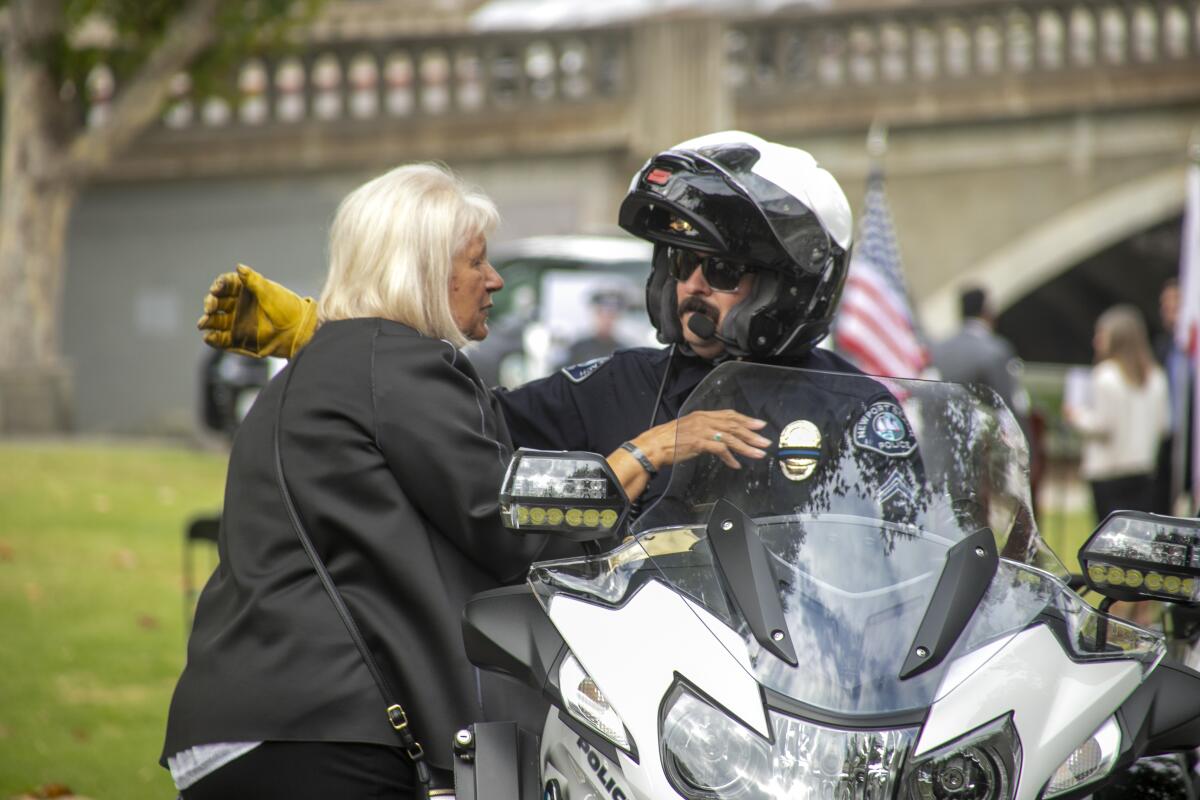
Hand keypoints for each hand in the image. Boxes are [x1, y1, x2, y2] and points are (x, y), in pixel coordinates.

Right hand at [196, 264, 316, 357]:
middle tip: (210, 307)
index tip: (216, 289)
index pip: (226, 284)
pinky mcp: (238, 339)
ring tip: (203, 323)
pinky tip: (209, 337)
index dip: (219, 285)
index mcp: (245, 291)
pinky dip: (213, 338)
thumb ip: (253, 281)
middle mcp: (238, 306)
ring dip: (207, 321)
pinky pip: (221, 339)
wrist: (299, 331)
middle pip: (216, 302)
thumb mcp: (270, 292)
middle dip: (210, 303)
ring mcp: (237, 322)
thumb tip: (239, 267)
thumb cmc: (287, 308)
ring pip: (215, 320)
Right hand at [654, 410, 770, 468]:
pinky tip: (736, 464)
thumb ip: (705, 431)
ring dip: (747, 446)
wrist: (654, 445)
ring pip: (731, 437)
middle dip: (752, 434)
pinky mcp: (699, 443)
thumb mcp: (689, 429)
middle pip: (734, 425)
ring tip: (759, 453)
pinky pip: (720, 450)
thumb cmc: (669, 439)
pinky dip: (730, 458)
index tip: (759, 424)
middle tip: (765, 441)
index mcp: (703, 415)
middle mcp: (704, 420)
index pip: (729, 415)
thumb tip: (719, 439)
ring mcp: (702, 431)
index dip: (746, 419)